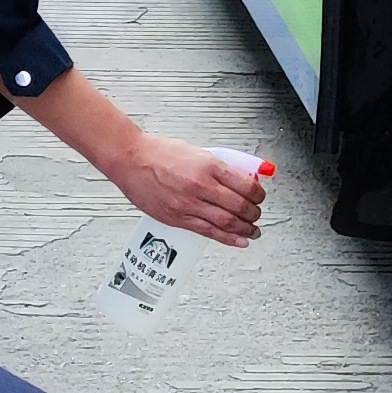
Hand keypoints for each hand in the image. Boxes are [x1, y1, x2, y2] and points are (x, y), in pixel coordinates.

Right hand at [108, 134, 268, 244]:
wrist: (131, 160)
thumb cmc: (159, 153)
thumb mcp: (196, 152)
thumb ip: (218, 167)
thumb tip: (239, 178)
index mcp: (208, 166)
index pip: (245, 185)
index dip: (259, 195)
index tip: (260, 197)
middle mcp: (200, 186)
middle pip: (239, 206)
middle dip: (254, 214)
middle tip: (257, 215)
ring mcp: (188, 204)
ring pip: (226, 222)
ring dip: (245, 229)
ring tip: (252, 231)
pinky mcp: (177, 217)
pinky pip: (207, 232)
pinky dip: (227, 238)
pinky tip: (238, 240)